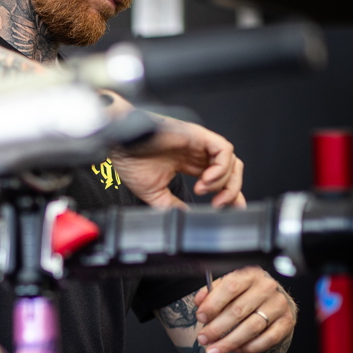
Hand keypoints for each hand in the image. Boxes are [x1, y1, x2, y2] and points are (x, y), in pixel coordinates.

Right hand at [109, 114, 244, 208]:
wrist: (121, 146)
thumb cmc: (131, 161)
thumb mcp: (155, 193)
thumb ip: (173, 205)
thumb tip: (186, 217)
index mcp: (188, 164)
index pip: (219, 179)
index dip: (229, 195)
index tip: (230, 209)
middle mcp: (197, 153)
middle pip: (231, 171)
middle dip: (231, 191)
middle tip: (219, 204)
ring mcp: (200, 144)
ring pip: (231, 162)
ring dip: (223, 181)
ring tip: (204, 190)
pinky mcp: (199, 135)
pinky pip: (224, 150)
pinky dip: (221, 168)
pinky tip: (206, 179)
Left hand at [193, 267, 296, 352]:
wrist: (272, 299)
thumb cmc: (245, 293)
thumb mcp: (227, 286)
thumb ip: (211, 293)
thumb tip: (199, 302)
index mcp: (249, 274)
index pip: (230, 287)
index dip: (213, 304)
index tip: (200, 317)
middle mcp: (266, 287)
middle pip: (239, 310)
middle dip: (217, 328)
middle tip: (203, 339)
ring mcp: (278, 305)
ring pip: (252, 327)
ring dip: (229, 342)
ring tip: (214, 351)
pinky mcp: (287, 322)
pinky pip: (267, 339)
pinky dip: (249, 347)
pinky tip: (236, 350)